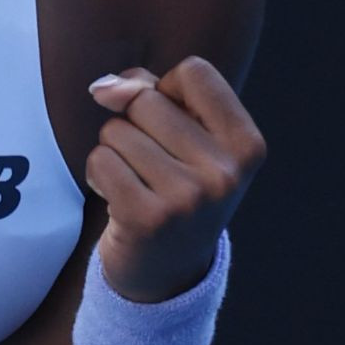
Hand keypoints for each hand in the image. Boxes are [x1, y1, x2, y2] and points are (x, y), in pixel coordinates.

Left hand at [84, 57, 265, 302]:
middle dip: (134, 125)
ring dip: (113, 152)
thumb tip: (105, 87)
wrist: (168, 272)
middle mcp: (225, 173)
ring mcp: (188, 199)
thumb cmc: (174, 187)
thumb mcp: (186, 137)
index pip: (194, 72)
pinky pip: (100, 160)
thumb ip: (150, 92)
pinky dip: (98, 174)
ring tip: (137, 184)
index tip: (168, 124)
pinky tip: (118, 199)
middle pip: (146, 101)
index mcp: (247, 145)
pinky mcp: (147, 218)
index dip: (166, 89)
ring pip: (116, 131)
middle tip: (152, 166)